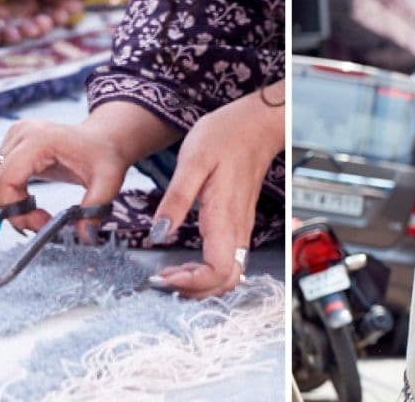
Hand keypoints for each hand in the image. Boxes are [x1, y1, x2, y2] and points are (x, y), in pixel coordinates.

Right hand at [0, 119, 129, 239]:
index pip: (5, 179)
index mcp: (39, 139)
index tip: (38, 224)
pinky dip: (14, 194)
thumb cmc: (105, 155)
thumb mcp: (107, 183)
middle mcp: (22, 133)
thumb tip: (85, 236)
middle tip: (40, 224)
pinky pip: (3, 176)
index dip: (14, 208)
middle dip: (15, 210)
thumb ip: (94, 209)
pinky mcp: (14, 143)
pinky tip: (34, 202)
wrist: (105, 138)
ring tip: (40, 214)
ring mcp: (16, 136)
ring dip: (14, 204)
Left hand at [150, 88, 284, 298]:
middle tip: (163, 281)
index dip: (191, 283)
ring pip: (227, 275)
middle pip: (225, 282)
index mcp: (225, 217)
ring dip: (199, 283)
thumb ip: (175, 201)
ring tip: (170, 274)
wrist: (256, 123)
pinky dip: (205, 270)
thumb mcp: (192, 162)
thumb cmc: (227, 135)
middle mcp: (237, 228)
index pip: (217, 272)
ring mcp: (240, 228)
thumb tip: (158, 234)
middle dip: (194, 291)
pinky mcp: (237, 223)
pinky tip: (185, 261)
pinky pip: (226, 260)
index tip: (164, 277)